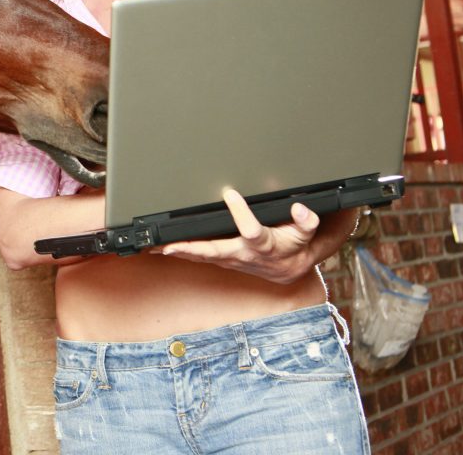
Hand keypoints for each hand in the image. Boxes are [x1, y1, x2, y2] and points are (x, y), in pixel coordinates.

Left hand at [155, 189, 320, 283]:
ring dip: (179, 253)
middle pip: (215, 251)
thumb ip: (306, 221)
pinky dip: (180, 253)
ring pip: (202, 257)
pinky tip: (160, 250)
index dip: (242, 213)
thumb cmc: (294, 245)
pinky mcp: (222, 260)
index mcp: (264, 245)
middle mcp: (244, 254)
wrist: (290, 268)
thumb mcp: (305, 233)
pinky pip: (199, 258)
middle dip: (192, 248)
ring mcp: (230, 259)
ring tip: (156, 247)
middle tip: (170, 244)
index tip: (230, 193)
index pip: (252, 230)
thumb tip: (300, 208)